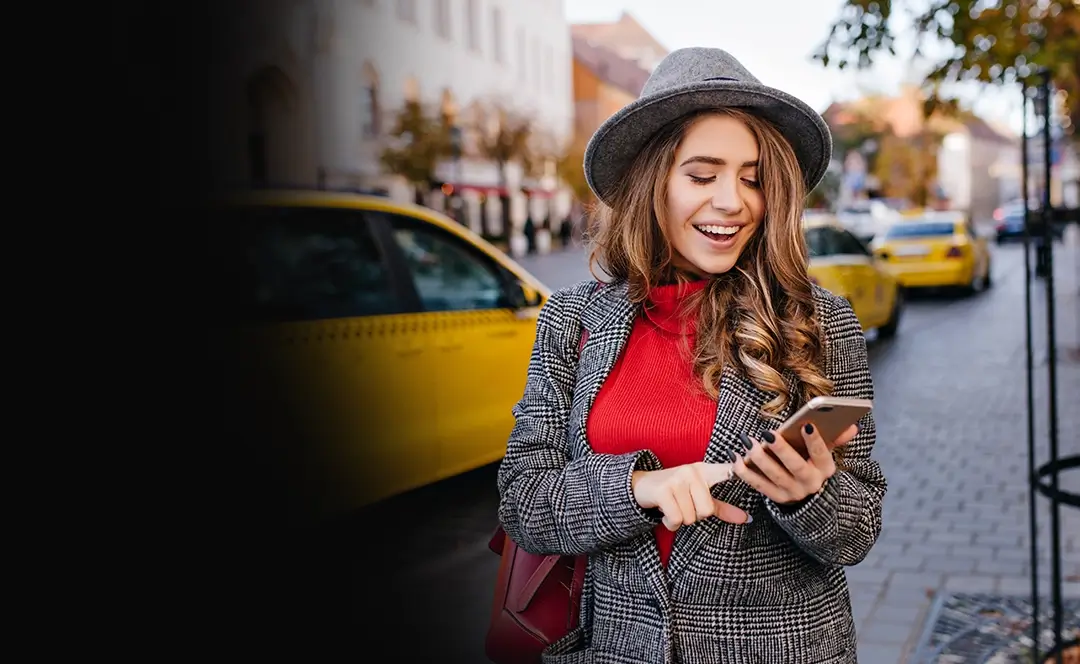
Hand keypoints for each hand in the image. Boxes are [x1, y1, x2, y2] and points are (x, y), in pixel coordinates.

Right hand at [631, 462, 749, 530]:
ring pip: (690, 517)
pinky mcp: (664, 490)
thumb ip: (722, 508)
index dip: (740, 467)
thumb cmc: (674, 493)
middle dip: (694, 516)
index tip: (752, 457)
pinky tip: (665, 512)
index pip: (727, 470)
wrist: (640, 486)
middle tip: (683, 506)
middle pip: (706, 510)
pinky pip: (677, 519)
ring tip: (672, 507)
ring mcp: (677, 479)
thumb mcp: (698, 497)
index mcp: (704, 471)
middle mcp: (692, 472)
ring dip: (680, 520)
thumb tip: (747, 518)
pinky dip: (670, 523)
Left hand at [733, 423, 858, 504]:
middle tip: (768, 433)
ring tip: (748, 441)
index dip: (815, 441)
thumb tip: (852, 426)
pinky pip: (758, 485)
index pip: (822, 455)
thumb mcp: (826, 454)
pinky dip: (744, 472)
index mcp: (825, 469)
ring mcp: (792, 492)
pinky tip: (735, 457)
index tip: (806, 425)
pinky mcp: (776, 498)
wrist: (812, 501)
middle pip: (795, 467)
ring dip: (759, 458)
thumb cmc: (814, 467)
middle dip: (782, 450)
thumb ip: (835, 438)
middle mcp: (810, 483)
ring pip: (774, 476)